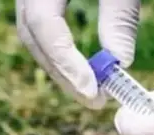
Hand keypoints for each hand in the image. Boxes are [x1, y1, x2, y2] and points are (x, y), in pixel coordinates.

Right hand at [16, 0, 140, 108]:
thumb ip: (120, 15)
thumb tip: (121, 62)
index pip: (42, 23)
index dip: (65, 60)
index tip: (91, 91)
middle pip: (32, 34)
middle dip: (62, 72)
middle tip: (94, 100)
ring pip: (33, 33)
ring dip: (59, 65)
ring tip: (89, 90)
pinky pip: (40, 24)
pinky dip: (58, 49)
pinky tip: (81, 67)